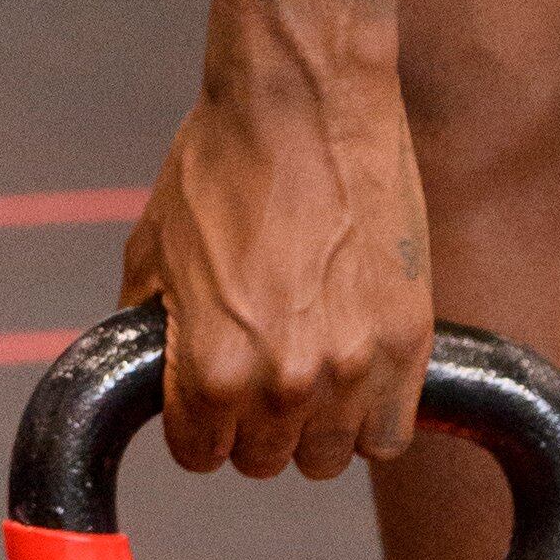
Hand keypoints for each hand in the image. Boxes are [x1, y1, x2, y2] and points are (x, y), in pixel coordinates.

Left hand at [121, 83, 430, 480]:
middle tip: (256, 366)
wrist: (304, 99)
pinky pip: (391, 430)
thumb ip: (151, 328)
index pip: (199, 454)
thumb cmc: (222, 161)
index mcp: (212, 370)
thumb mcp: (153, 248)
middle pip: (264, 460)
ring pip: (329, 455)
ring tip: (308, 367)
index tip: (204, 395)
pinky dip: (372, 415)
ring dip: (313, 425)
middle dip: (251, 422)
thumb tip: (154, 374)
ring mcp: (353, 367)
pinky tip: (354, 372)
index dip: (195, 423)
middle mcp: (284, 385)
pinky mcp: (408, 341)